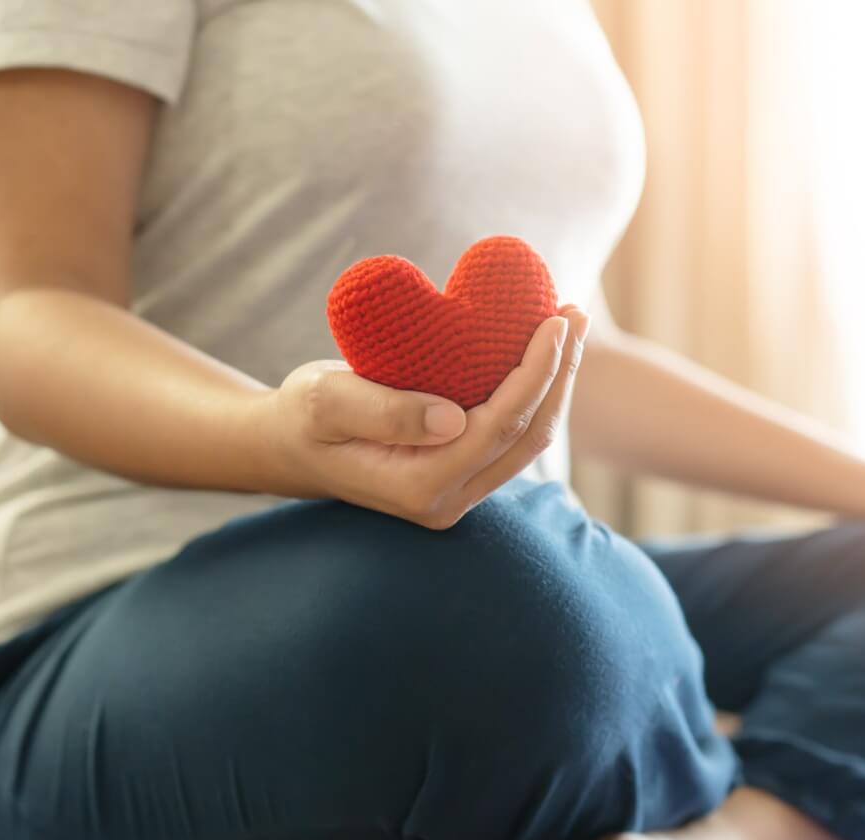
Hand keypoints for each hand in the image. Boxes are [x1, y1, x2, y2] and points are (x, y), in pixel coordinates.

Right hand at [251, 306, 588, 527]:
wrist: (288, 445)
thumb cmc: (301, 416)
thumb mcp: (326, 404)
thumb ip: (383, 413)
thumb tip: (453, 419)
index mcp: (420, 488)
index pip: (499, 428)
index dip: (536, 374)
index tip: (555, 321)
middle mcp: (448, 502)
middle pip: (528, 438)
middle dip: (560, 374)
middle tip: (575, 313)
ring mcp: (459, 494)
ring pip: (528, 441)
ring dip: (555, 383)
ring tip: (569, 324)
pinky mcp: (462, 477)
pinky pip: (512, 437)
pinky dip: (534, 393)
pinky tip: (544, 351)